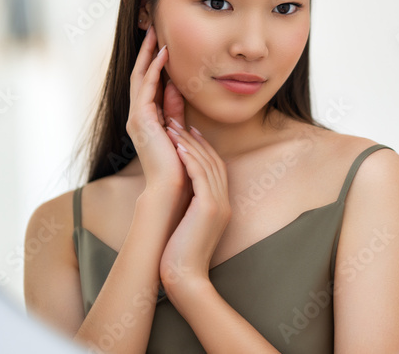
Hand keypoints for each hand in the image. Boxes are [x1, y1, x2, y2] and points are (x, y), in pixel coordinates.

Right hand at [126, 24, 190, 216]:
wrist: (172, 188)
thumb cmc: (179, 164)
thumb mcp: (178, 129)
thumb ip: (175, 110)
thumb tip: (175, 88)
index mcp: (146, 119)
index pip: (148, 82)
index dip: (154, 61)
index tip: (162, 41)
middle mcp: (138, 116)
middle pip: (140, 75)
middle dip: (146, 51)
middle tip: (153, 27)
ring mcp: (137, 117)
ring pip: (140, 77)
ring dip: (147, 54)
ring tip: (155, 33)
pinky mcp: (141, 119)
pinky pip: (146, 88)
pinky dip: (154, 70)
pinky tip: (163, 54)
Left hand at [159, 123, 231, 290]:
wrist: (185, 278)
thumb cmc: (180, 256)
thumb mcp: (189, 226)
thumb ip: (190, 208)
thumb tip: (180, 197)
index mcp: (221, 205)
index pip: (215, 168)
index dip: (202, 147)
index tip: (188, 131)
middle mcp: (224, 202)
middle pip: (213, 161)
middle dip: (196, 140)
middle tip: (179, 121)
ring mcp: (219, 204)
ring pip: (207, 165)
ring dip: (190, 144)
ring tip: (174, 128)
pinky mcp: (210, 208)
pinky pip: (202, 177)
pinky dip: (191, 159)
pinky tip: (179, 147)